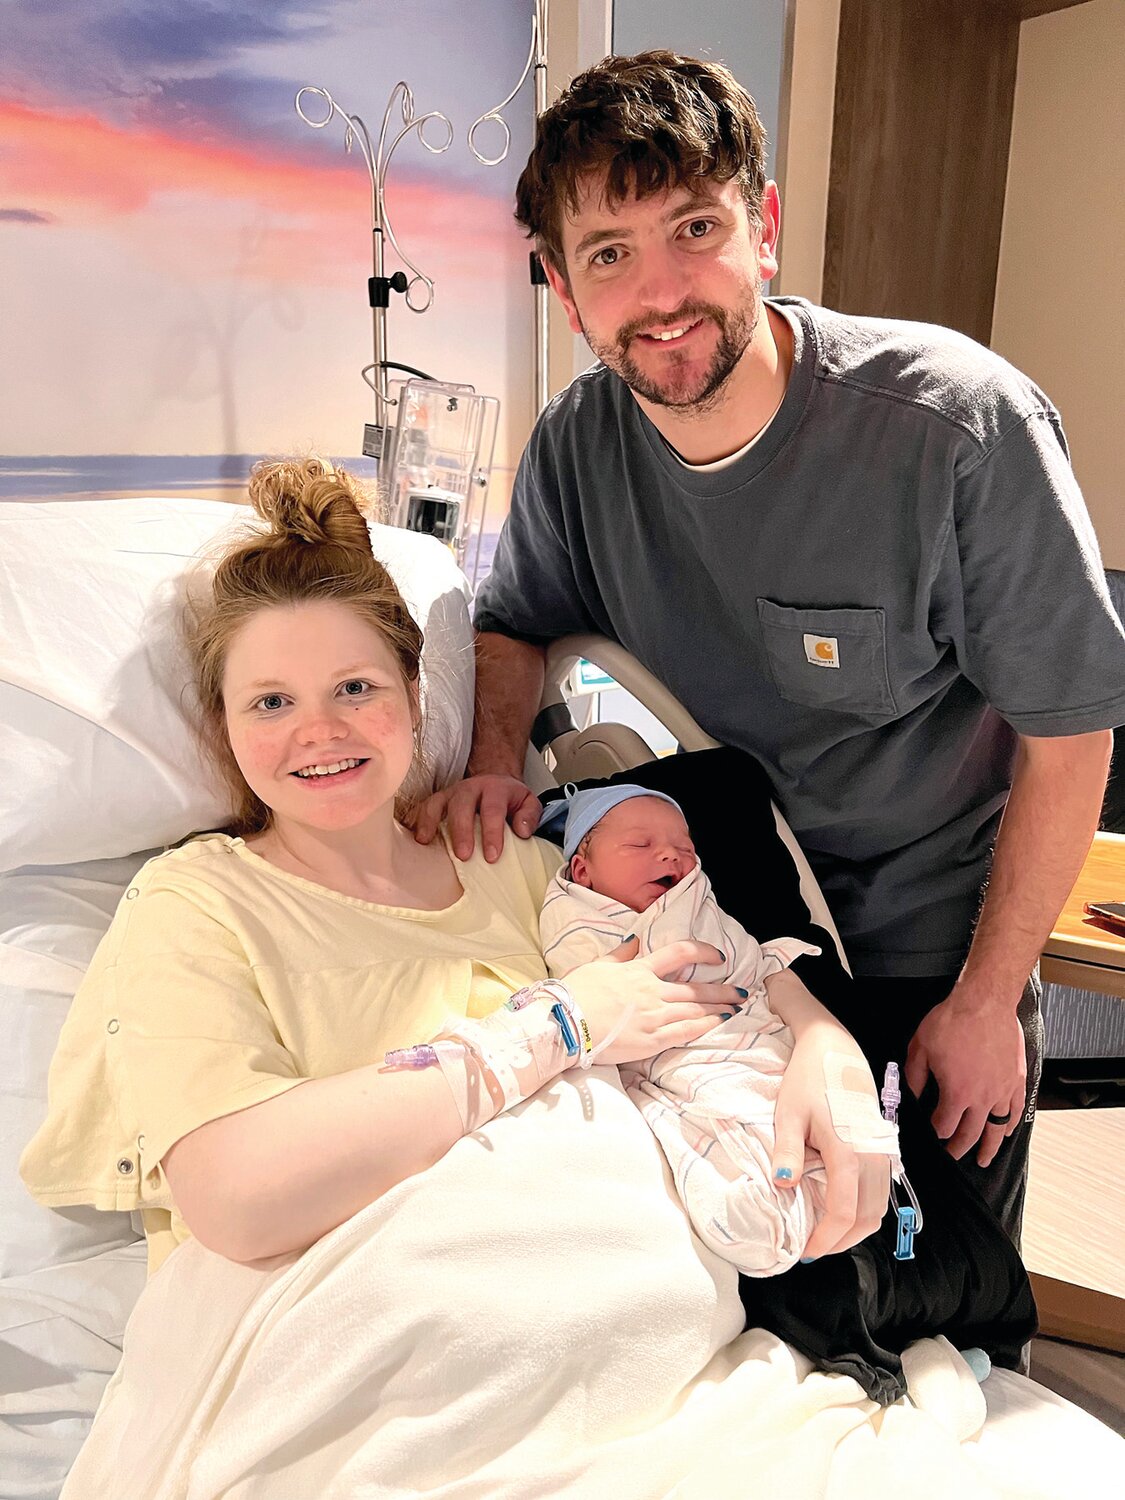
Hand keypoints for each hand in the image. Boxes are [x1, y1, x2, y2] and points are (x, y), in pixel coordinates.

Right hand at [410, 774, 541, 861]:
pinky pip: (425, 807)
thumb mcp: (529, 803)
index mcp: (496, 789)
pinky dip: (418, 820)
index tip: (491, 856)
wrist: (495, 781)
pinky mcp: (439, 799)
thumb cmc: (510, 799)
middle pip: (463, 805)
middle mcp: (472, 788)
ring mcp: (452, 793)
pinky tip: (416, 837)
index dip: (492, 833)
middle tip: (463, 855)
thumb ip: (530, 816)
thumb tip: (521, 831)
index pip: (493, 810)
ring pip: (439, 803)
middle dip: (462, 831)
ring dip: (431, 822)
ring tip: (426, 842)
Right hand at [564, 938, 742, 1065]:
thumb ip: (620, 954)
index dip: (704, 952)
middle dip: (723, 988)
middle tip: (742, 990)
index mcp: (639, 970)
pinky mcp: (652, 1040)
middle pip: (696, 988)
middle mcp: (652, 991)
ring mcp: (654, 1016)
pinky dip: (707, 1026)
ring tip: (737, 1007)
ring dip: (720, 1007)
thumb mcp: (597, 965)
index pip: (680, 953)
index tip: (719, 956)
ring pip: (696, 1009)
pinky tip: (721, 1023)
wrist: (566, 1023)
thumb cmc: (576, 993)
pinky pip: (687, 1032)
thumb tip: (634, 940)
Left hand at [771, 1021, 890, 1258]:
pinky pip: (882, 1192)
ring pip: (878, 1209)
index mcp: (848, 1151)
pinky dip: (865, 1210)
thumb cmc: (807, 1078)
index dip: (825, 1240)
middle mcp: (873, 1156)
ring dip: (855, 1229)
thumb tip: (782, 1186)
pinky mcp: (884, 1147)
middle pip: (867, 1219)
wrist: (834, 1047)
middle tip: (813, 1249)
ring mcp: (883, 1152)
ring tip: (825, 1234)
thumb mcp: (789, 1113)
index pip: (844, 1214)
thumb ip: (787, 1151)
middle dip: (841, 1242)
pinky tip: (841, 1210)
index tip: (804, 1252)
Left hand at [905, 988, 1025, 1166]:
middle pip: (970, 1134)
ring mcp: (1002, 1090)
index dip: (936, 1134)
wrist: (985, 1001)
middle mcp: (982, 1098)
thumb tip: (909, 1093)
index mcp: (957, 1093)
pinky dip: (1010, 1124)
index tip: (932, 1135)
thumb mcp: (921, 1048)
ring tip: (984, 1158)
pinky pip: (1016, 1110)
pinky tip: (1006, 1130)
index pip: (944, 1126)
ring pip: (997, 1128)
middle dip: (959, 1149)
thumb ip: (914, 1075)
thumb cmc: (955, 1020)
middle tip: (953, 1156)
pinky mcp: (1016, 1080)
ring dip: (989, 1147)